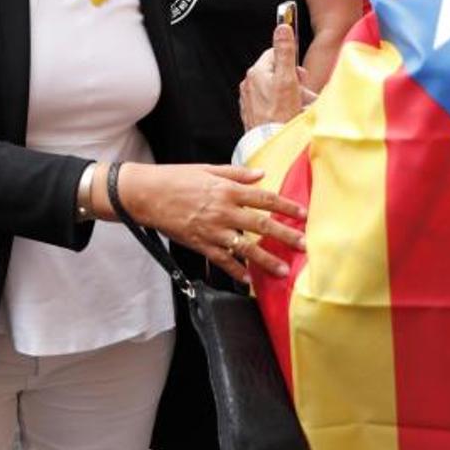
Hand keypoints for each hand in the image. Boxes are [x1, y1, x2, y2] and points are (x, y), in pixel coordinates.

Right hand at [112, 162, 306, 283]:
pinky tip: (248, 279)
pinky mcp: (200, 244)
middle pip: (261, 225)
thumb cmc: (176, 178)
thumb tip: (261, 174)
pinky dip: (235, 271)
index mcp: (227, 189)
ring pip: (245, 247)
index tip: (302, 214)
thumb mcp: (207, 169)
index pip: (264, 198)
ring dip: (266, 260)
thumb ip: (236, 173)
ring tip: (283, 270)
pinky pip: (222, 260)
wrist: (146, 194)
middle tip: (303, 246)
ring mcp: (212, 229)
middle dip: (285, 235)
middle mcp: (223, 210)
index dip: (285, 206)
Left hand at [239, 23, 307, 128]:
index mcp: (256, 72)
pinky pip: (270, 103)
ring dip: (290, 95)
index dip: (291, 63)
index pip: (275, 54)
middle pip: (276, 73)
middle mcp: (249, 83)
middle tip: (303, 94)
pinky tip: (288, 115)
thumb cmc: (280, 114)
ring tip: (299, 108)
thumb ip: (285, 51)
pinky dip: (281, 106)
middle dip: (293, 82)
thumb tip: (283, 26)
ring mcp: (249, 99)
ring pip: (275, 89)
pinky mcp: (252, 113)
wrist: (271, 144)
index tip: (300, 75)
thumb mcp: (287, 79)